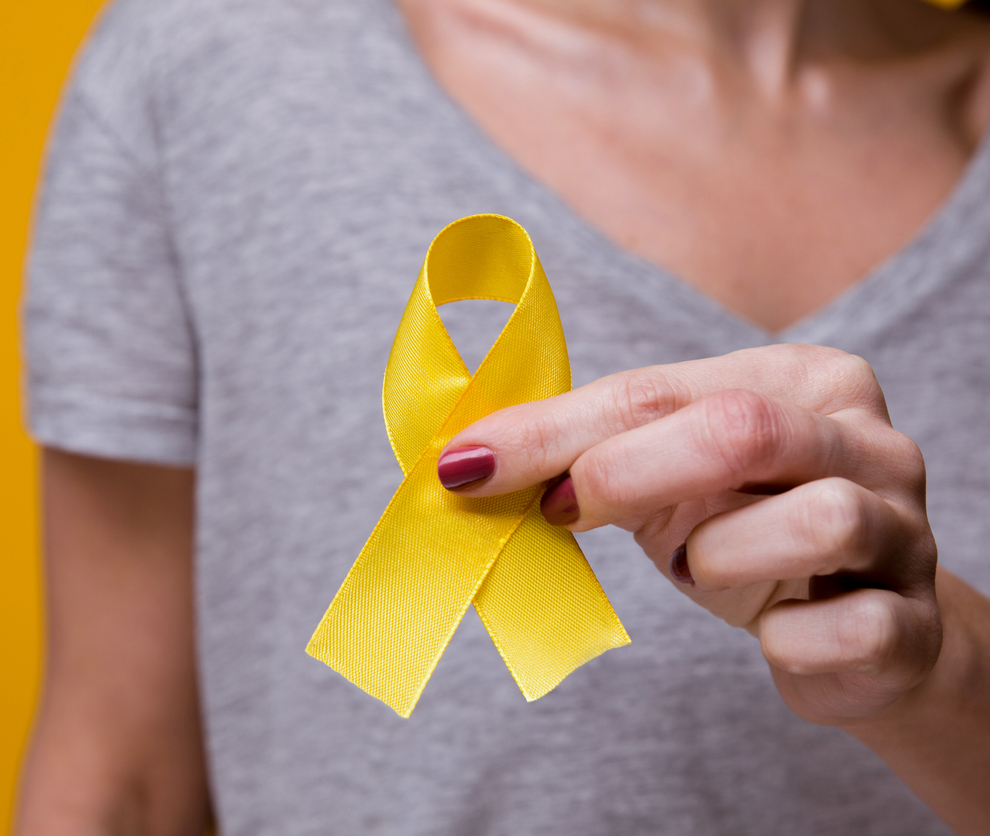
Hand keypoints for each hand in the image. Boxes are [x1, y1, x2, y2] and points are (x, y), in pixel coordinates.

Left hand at [440, 344, 941, 727]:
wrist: (856, 627)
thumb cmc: (744, 530)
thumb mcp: (665, 477)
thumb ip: (583, 454)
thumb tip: (466, 462)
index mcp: (802, 382)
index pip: (659, 392)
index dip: (555, 430)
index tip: (468, 465)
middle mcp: (868, 441)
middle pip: (745, 429)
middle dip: (629, 473)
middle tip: (562, 509)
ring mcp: (903, 529)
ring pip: (816, 520)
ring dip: (722, 554)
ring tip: (702, 563)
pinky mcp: (911, 622)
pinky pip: (843, 629)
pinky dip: (785, 639)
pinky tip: (774, 628)